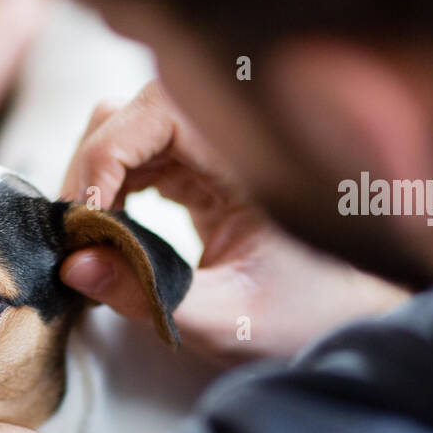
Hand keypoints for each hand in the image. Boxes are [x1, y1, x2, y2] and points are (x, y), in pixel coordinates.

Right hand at [59, 80, 408, 361]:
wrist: (357, 318)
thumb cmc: (310, 315)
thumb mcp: (222, 317)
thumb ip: (145, 294)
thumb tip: (75, 266)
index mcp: (245, 156)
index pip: (149, 114)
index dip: (101, 160)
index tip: (83, 221)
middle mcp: (228, 139)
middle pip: (129, 115)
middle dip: (90, 169)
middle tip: (76, 235)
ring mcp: (215, 152)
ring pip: (128, 134)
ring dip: (98, 180)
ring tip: (91, 238)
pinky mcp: (205, 173)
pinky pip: (143, 160)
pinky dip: (115, 190)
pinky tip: (114, 233)